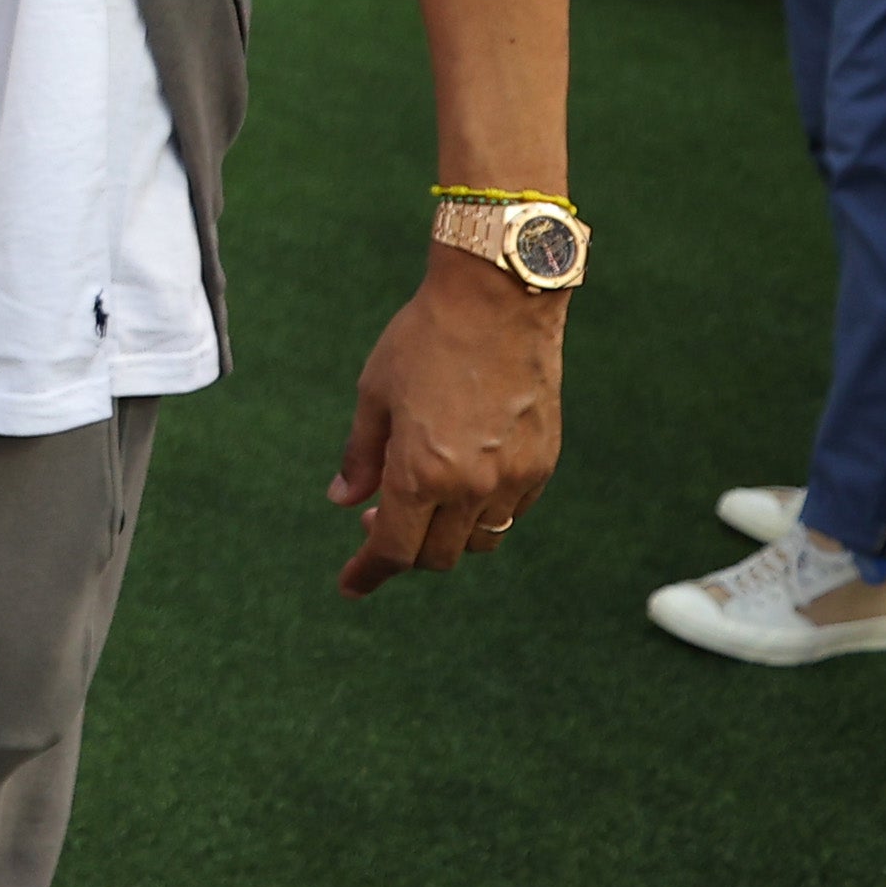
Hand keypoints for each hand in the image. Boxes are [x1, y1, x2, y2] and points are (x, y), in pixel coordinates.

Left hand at [328, 248, 564, 595]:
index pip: (393, 549)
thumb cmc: (425, 340)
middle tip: (376, 523)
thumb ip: (361, 457)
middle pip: (436, 556)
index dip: (368, 573)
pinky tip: (463, 483)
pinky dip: (484, 513)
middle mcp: (470, 488)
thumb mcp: (374, 395)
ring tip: (422, 504)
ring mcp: (513, 478)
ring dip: (446, 537)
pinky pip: (511, 512)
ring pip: (478, 541)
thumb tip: (343, 501)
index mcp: (419, 473)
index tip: (350, 585)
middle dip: (403, 551)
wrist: (499, 301)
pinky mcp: (541, 463)